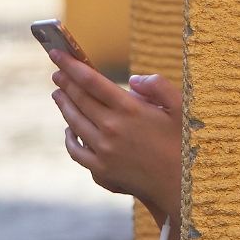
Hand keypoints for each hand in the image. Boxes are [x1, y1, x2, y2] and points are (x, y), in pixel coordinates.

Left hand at [51, 52, 181, 226]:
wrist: (180, 186)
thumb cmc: (183, 144)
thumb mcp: (181, 108)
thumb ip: (158, 86)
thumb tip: (133, 80)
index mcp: (130, 109)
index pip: (91, 81)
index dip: (70, 65)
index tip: (56, 54)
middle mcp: (112, 128)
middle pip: (79, 99)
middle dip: (65, 82)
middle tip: (57, 71)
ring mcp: (103, 150)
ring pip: (74, 122)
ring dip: (63, 105)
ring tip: (58, 94)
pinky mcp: (101, 170)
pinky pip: (75, 150)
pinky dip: (68, 138)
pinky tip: (68, 130)